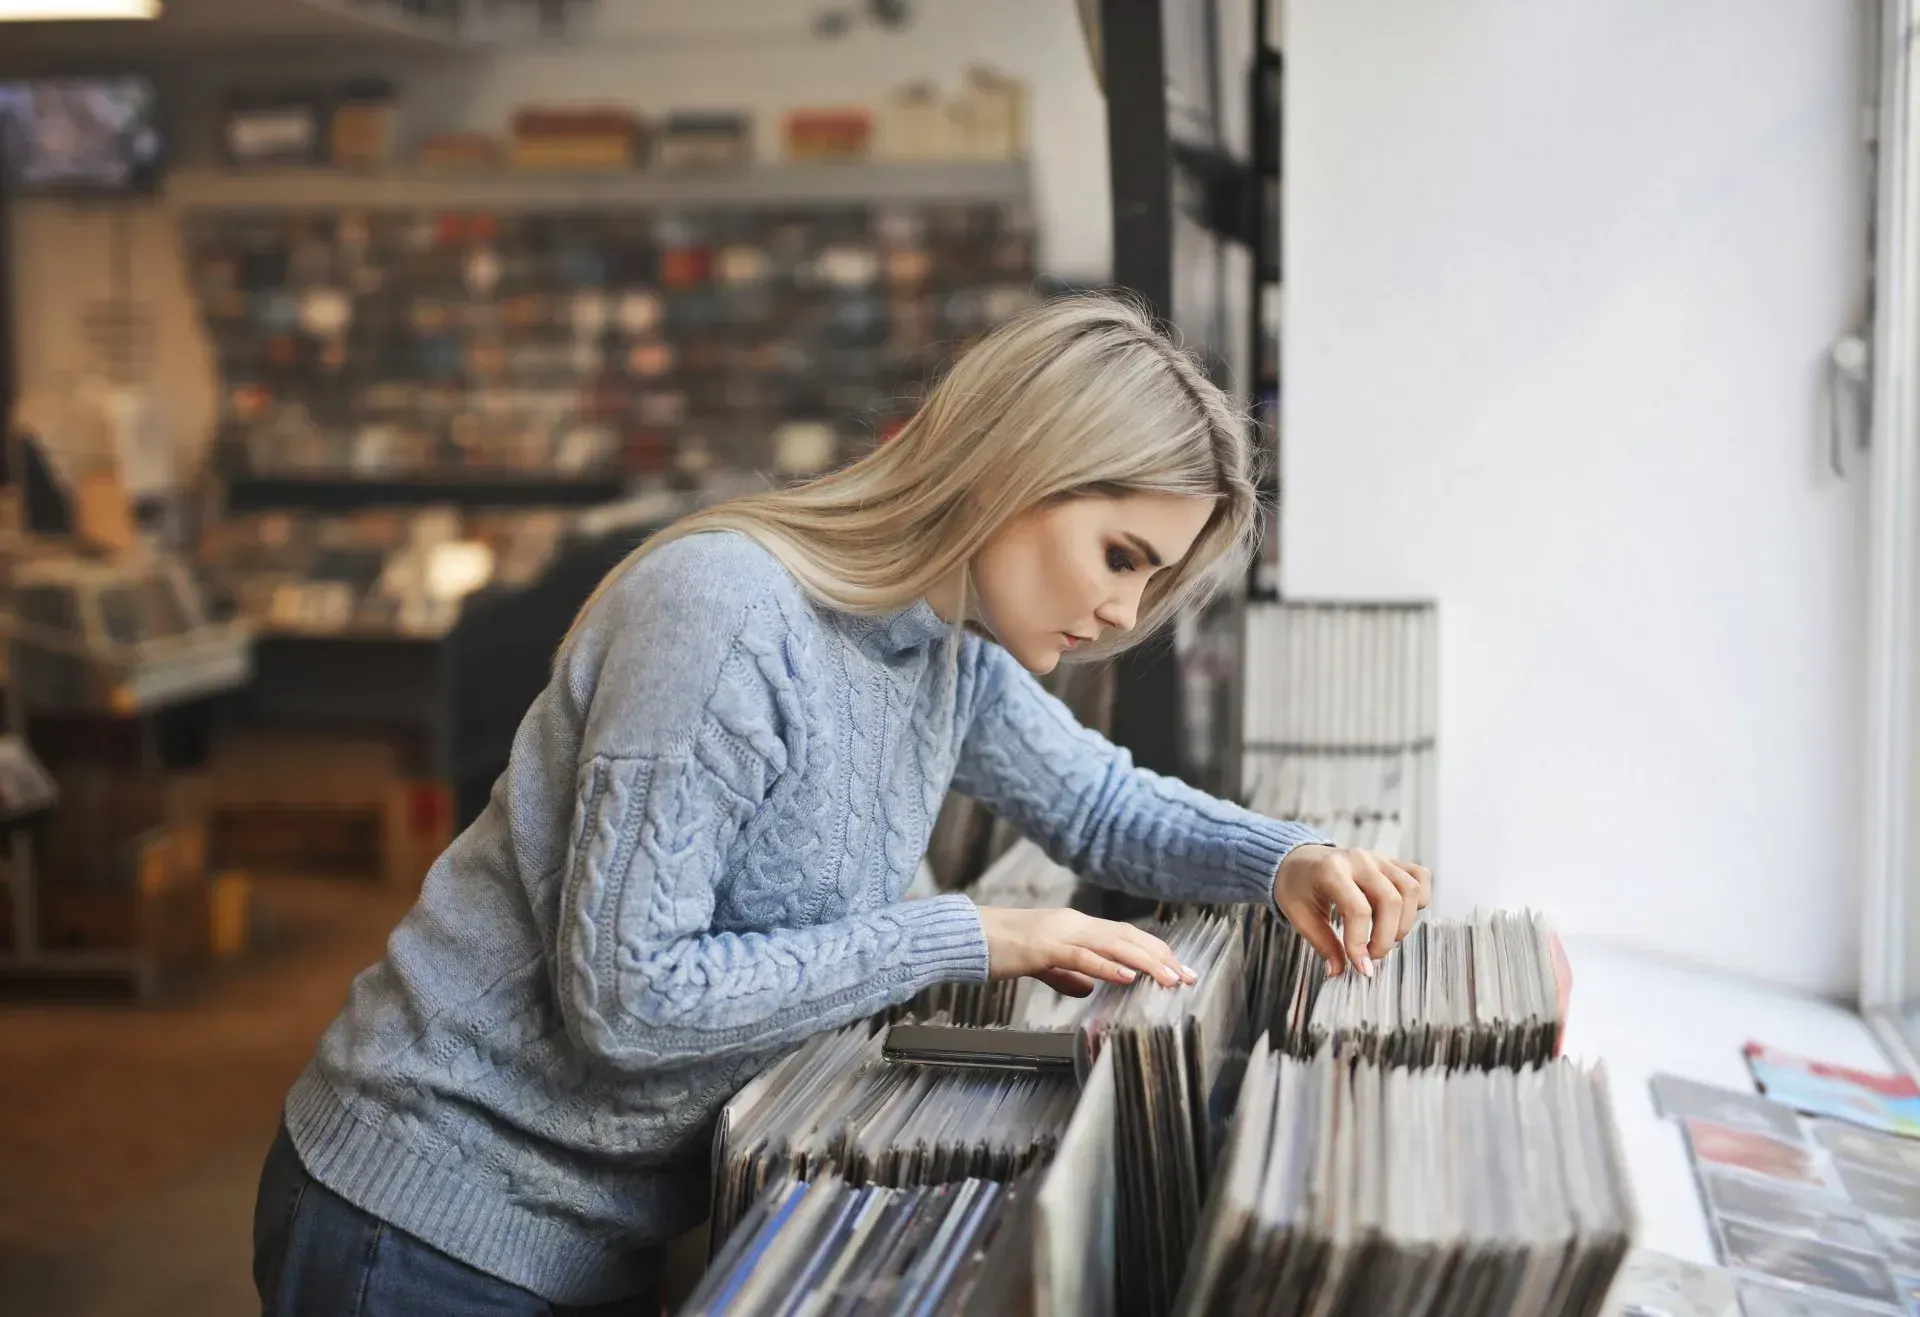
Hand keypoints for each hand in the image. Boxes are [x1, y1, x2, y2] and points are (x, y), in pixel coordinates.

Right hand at [976, 905, 1195, 996]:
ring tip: (1171, 978)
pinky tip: (1129, 976)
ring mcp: (1060, 933)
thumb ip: (1066, 973)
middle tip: (1190, 977)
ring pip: (1114, 944)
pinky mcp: (1043, 947)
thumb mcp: (1040, 964)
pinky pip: (1082, 956)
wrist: (965, 936)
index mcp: (1076, 927)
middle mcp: (1074, 924)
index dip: (1156, 952)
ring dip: (1147, 962)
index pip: (1126, 936)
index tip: (1181, 970)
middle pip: (1130, 938)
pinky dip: (1108, 966)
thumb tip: (1088, 988)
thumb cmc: (1000, 949)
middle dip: (1163, 958)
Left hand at [1273, 845, 1430, 977]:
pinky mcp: (1391, 861)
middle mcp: (1359, 859)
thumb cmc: (1298, 886)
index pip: (1358, 910)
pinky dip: (1419, 899)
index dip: (1361, 944)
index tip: (1362, 968)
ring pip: (1410, 890)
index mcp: (1331, 870)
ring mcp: (1379, 858)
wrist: (1298, 859)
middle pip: (1391, 900)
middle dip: (1386, 938)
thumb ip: (1323, 943)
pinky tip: (1401, 914)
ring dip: (1404, 923)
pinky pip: (1420, 876)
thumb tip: (1339, 972)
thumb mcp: (1299, 915)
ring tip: (1385, 937)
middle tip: (1372, 956)